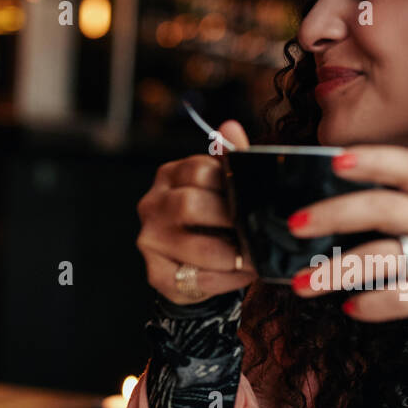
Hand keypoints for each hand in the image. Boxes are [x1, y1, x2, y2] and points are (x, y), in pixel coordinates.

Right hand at [136, 119, 257, 304]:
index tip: (254, 199)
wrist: (200, 268)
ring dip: (234, 254)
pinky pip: (196, 278)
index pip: (198, 170)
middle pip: (190, 205)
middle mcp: (152, 205)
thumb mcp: (224, 188)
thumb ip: (230, 162)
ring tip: (256, 257)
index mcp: (169, 176)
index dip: (230, 185)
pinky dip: (227, 279)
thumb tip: (229, 128)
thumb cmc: (216, 222)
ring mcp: (149, 240)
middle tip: (257, 229)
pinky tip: (243, 275)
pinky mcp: (155, 274)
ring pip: (196, 246)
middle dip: (230, 220)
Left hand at [287, 146, 407, 334]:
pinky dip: (372, 304)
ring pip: (387, 257)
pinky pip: (405, 296)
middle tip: (295, 225)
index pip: (407, 166)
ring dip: (338, 270)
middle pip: (386, 208)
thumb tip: (306, 219)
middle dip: (335, 215)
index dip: (373, 160)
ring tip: (302, 283)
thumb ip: (376, 216)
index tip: (335, 160)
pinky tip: (349, 307)